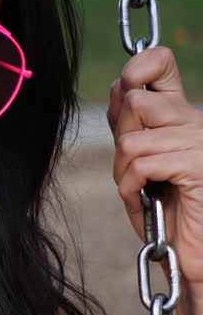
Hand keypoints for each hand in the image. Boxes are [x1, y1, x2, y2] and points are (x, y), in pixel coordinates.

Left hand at [108, 46, 202, 286]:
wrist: (196, 251)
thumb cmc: (168, 210)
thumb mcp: (142, 161)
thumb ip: (132, 126)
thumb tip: (120, 86)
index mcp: (183, 115)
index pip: (160, 64)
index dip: (136, 66)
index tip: (127, 85)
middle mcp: (195, 122)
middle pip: (134, 101)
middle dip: (119, 139)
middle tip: (133, 170)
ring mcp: (199, 142)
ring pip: (131, 138)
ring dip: (123, 171)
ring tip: (140, 190)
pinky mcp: (198, 166)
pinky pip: (142, 163)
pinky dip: (132, 186)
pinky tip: (146, 199)